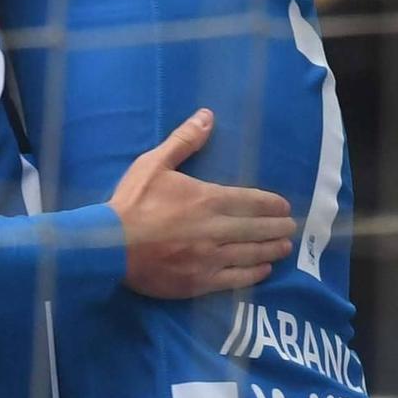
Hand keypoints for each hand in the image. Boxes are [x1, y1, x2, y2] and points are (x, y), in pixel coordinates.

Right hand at [109, 109, 295, 298]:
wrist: (107, 246)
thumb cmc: (131, 203)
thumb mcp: (153, 164)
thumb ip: (183, 141)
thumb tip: (207, 116)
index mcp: (208, 199)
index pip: (252, 201)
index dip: (272, 204)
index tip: (284, 206)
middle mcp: (216, 229)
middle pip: (257, 228)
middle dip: (278, 227)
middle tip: (290, 227)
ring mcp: (210, 257)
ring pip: (251, 253)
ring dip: (272, 249)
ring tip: (284, 247)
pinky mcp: (199, 281)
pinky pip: (235, 279)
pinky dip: (254, 273)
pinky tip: (263, 270)